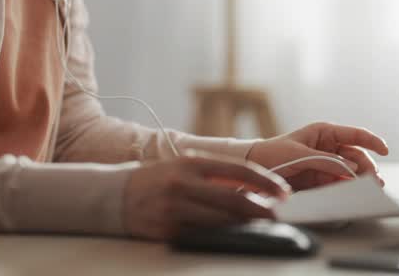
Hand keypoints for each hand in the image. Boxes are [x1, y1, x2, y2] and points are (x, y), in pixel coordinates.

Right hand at [121, 152, 291, 239]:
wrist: (114, 196)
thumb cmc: (155, 180)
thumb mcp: (182, 167)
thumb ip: (214, 176)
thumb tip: (251, 189)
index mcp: (190, 163)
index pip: (237, 171)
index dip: (265, 182)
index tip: (283, 191)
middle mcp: (183, 184)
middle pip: (233, 199)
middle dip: (260, 209)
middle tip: (278, 215)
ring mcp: (174, 209)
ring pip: (220, 221)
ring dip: (243, 225)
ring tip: (259, 226)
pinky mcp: (167, 230)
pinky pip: (202, 235)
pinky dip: (220, 236)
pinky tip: (232, 235)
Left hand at [247, 122, 389, 190]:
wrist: (255, 169)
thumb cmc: (273, 153)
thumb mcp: (300, 154)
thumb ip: (326, 161)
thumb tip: (351, 170)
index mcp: (324, 132)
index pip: (355, 134)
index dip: (372, 141)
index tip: (385, 150)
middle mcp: (329, 146)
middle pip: (356, 156)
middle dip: (366, 168)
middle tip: (374, 182)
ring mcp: (326, 163)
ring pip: (350, 172)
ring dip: (359, 180)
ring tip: (366, 190)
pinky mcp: (321, 179)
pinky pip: (339, 183)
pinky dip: (347, 188)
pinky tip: (352, 193)